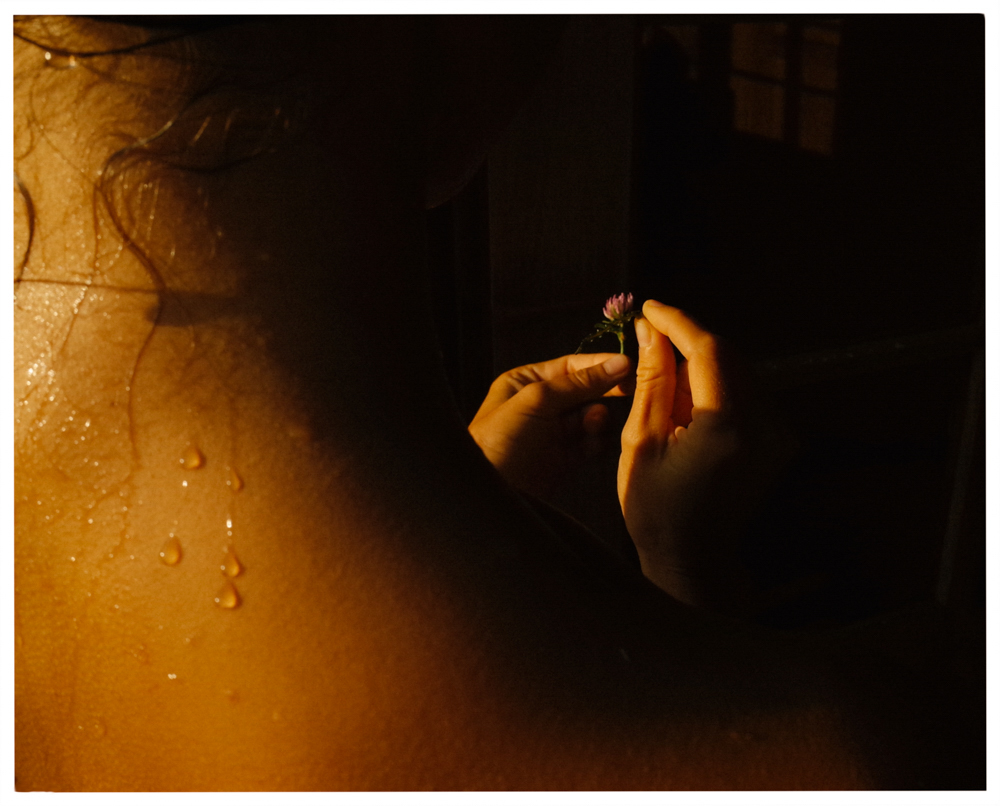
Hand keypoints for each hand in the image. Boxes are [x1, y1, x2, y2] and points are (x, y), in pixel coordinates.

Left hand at [470, 352, 631, 496]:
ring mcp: (551, 433)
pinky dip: (597, 442)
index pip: (570, 366)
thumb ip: (579, 383)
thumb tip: (618, 363)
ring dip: (598, 419)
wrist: (489, 496)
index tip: (629, 367)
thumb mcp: (537, 401)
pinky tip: (597, 443)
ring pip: (589, 418)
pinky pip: (589, 444)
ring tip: (593, 426)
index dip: (600, 365)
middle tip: (629, 391)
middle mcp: (538, 406)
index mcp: (524, 383)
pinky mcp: (561, 460)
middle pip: (584, 391)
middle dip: (603, 392)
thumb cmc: (499, 441)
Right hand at [617, 301, 791, 610]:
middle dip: (688, 339)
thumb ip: (652, 381)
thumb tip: (650, 331)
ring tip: (660, 368)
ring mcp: (779, 434)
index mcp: (729, 427)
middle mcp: (766, 425)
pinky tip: (684, 397)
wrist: (694, 560)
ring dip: (700, 362)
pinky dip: (714, 385)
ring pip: (738, 372)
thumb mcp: (640, 441)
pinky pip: (745, 394)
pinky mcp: (779, 441)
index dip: (677, 323)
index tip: (648, 309)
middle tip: (649, 333)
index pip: (709, 350)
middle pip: (728, 356)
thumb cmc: (656, 509)